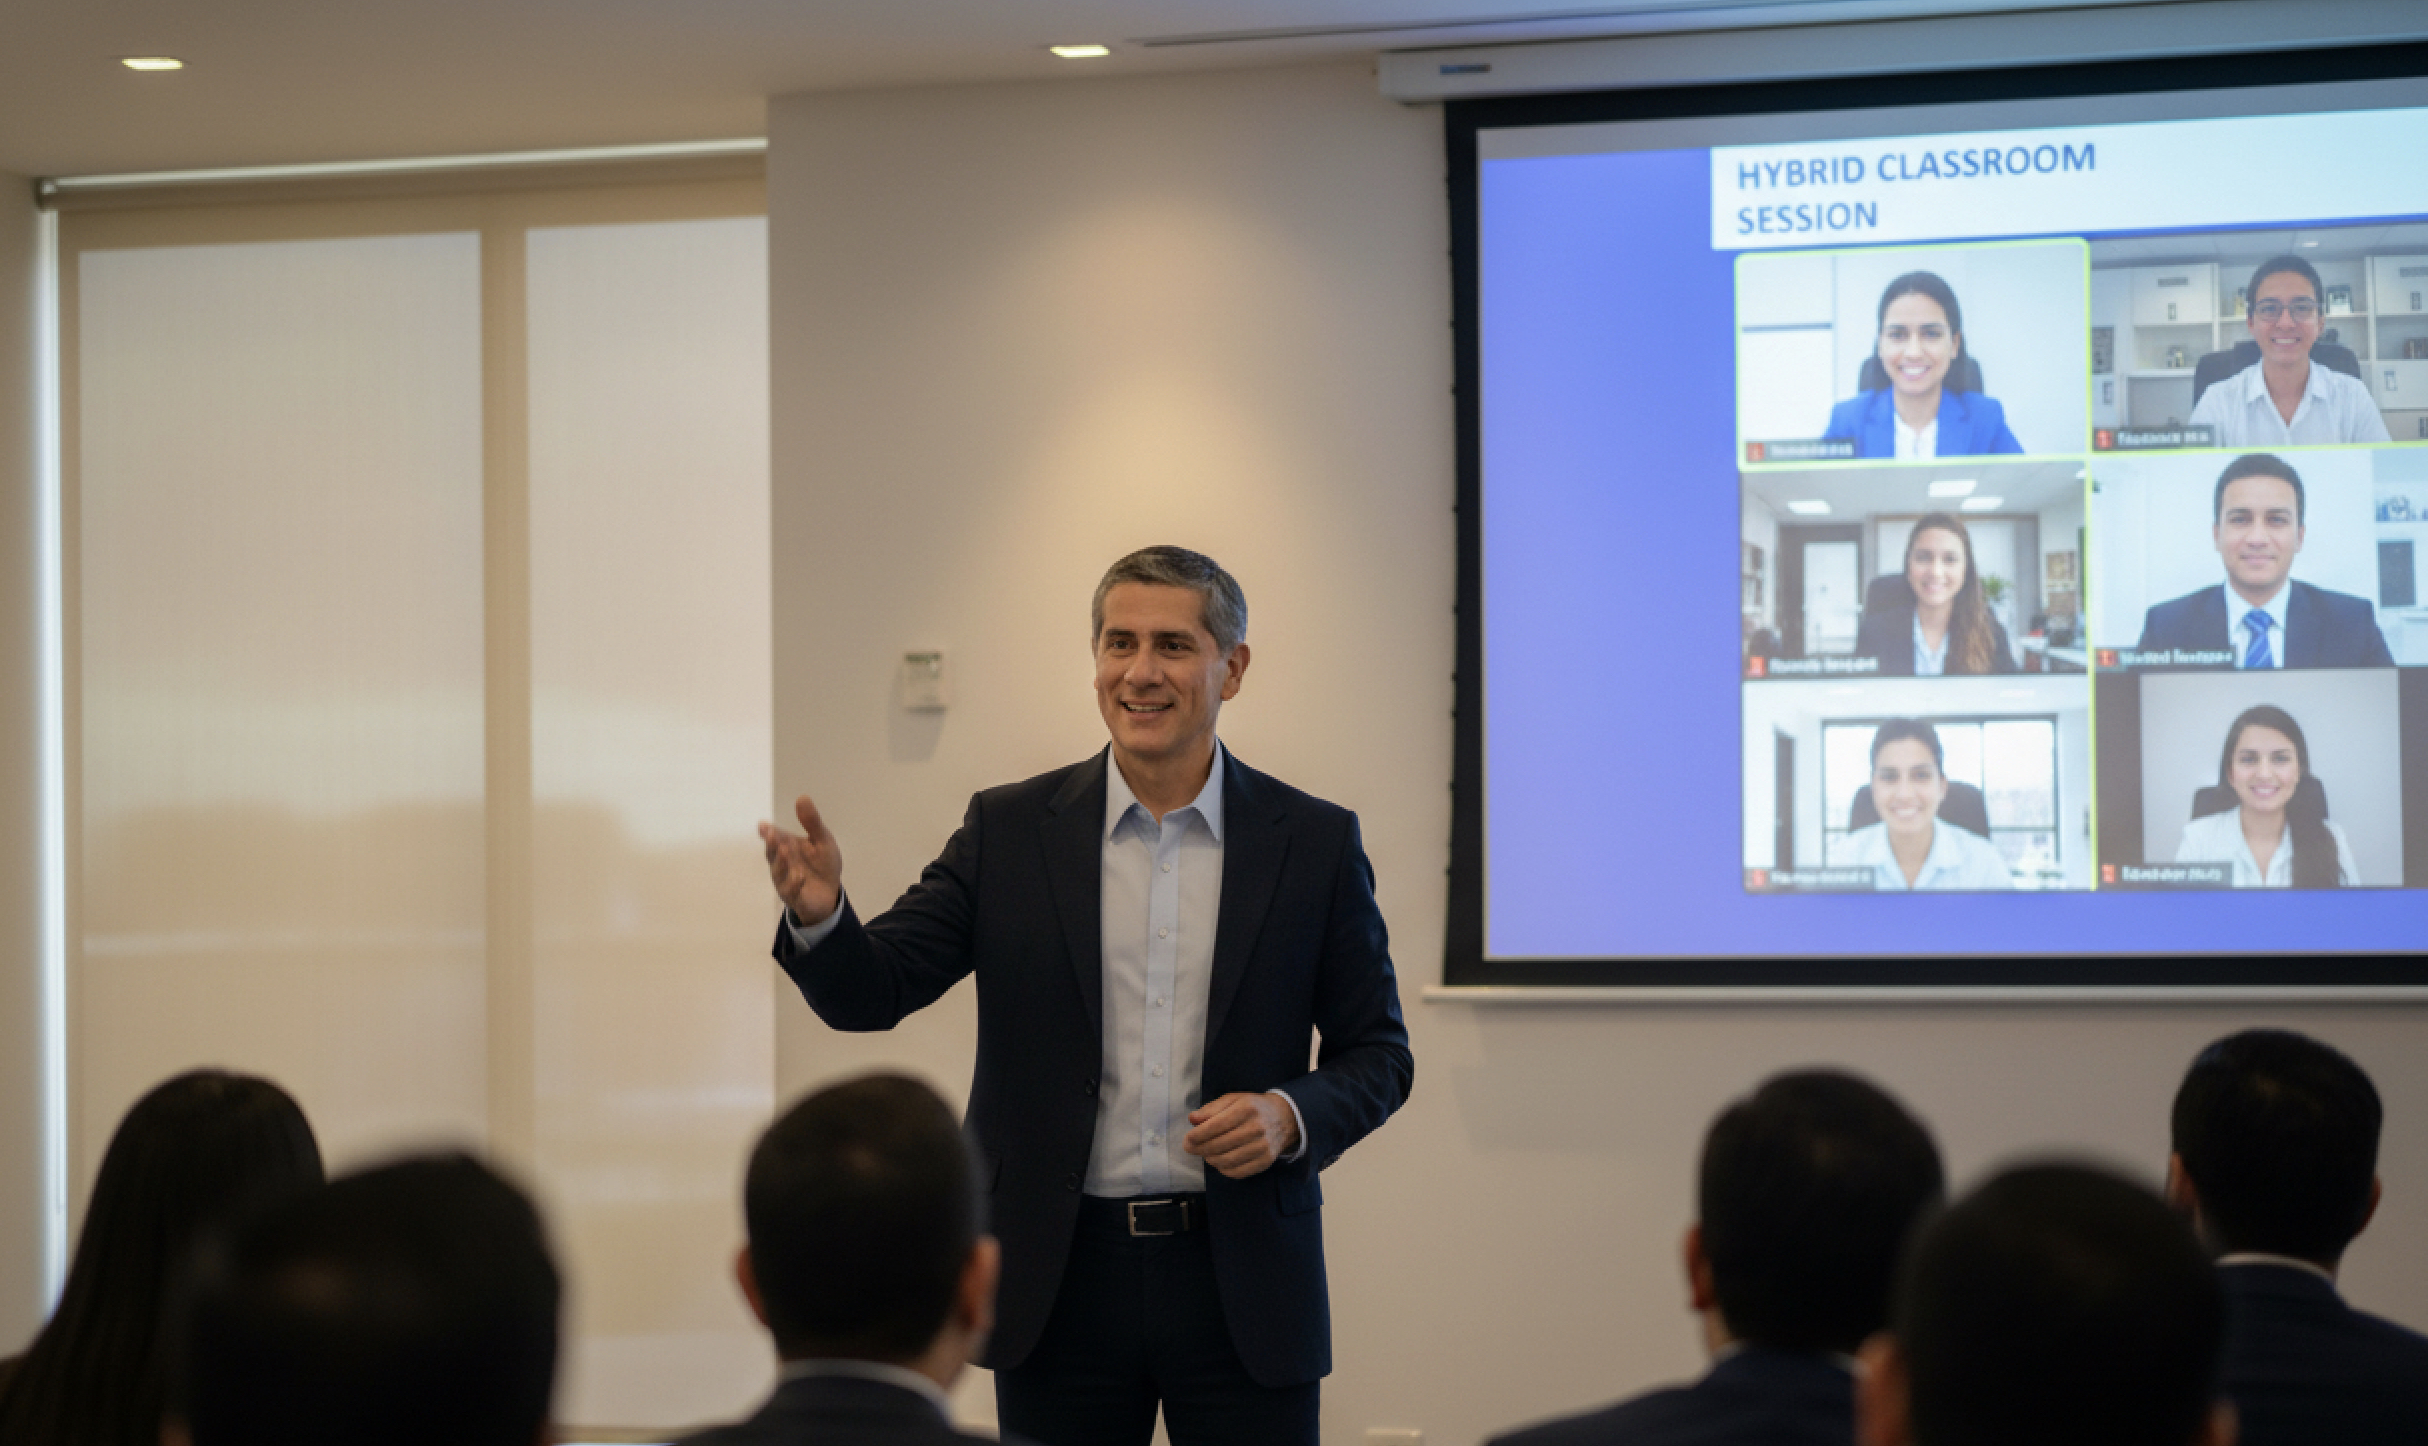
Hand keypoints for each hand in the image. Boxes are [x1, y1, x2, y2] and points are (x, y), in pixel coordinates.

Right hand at [759, 795, 843, 926]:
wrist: (831, 893)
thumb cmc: (822, 864)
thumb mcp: (822, 840)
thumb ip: (812, 822)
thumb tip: (802, 797)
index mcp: (787, 847)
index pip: (774, 838)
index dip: (768, 832)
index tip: (764, 825)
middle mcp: (781, 864)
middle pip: (772, 854)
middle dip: (772, 845)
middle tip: (772, 834)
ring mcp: (785, 881)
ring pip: (779, 873)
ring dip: (781, 862)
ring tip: (785, 850)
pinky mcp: (794, 897)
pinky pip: (791, 891)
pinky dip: (794, 883)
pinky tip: (800, 876)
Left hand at [1183, 1092, 1299, 1178]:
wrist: (1285, 1118)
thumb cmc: (1254, 1107)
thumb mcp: (1233, 1099)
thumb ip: (1212, 1109)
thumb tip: (1192, 1119)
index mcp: (1246, 1109)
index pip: (1217, 1125)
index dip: (1198, 1135)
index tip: (1187, 1139)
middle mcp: (1256, 1128)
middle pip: (1220, 1144)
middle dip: (1200, 1148)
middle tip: (1190, 1149)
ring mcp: (1262, 1147)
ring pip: (1228, 1160)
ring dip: (1211, 1159)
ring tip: (1205, 1154)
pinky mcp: (1265, 1161)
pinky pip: (1239, 1171)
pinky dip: (1224, 1170)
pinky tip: (1219, 1162)